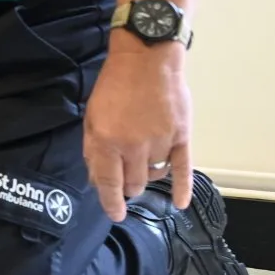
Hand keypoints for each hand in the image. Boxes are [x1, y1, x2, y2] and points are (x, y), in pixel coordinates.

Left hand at [84, 36, 192, 221]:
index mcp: (106, 141)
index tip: (115, 214)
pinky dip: (183, 188)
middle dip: (127, 187)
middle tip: (125, 179)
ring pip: (154, 176)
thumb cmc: (115, 85)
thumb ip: (93, 148)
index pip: (108, 183)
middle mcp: (132, 146)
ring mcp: (159, 142)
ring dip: (147, 176)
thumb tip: (98, 178)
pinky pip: (183, 169)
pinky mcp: (181, 136)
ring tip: (142, 165)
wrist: (147, 60)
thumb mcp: (91, 115)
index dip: (110, 203)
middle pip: (133, 184)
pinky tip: (180, 203)